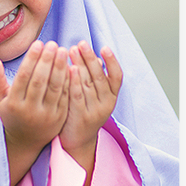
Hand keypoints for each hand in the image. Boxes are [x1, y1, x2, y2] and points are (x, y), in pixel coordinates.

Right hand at [0, 40, 69, 185]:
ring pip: (55, 88)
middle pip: (40, 81)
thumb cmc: (11, 114)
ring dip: (60, 68)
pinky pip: (65, 96)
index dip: (32, 59)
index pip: (24, 78)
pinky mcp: (59, 118)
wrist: (25, 142)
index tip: (38, 43)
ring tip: (63, 50)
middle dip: (47, 60)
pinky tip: (70, 66)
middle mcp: (30, 111)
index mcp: (14, 104)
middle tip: (53, 44)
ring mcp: (46, 116)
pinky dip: (68, 81)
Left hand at [60, 41, 122, 158]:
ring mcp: (95, 112)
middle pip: (99, 77)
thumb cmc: (82, 111)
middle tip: (80, 43)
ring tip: (71, 50)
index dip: (112, 62)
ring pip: (89, 84)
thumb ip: (93, 78)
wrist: (77, 141)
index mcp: (111, 97)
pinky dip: (74, 82)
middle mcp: (106, 104)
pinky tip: (68, 69)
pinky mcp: (81, 118)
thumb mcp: (92, 96)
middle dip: (90, 58)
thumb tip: (92, 56)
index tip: (104, 47)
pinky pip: (78, 96)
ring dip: (80, 65)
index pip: (117, 77)